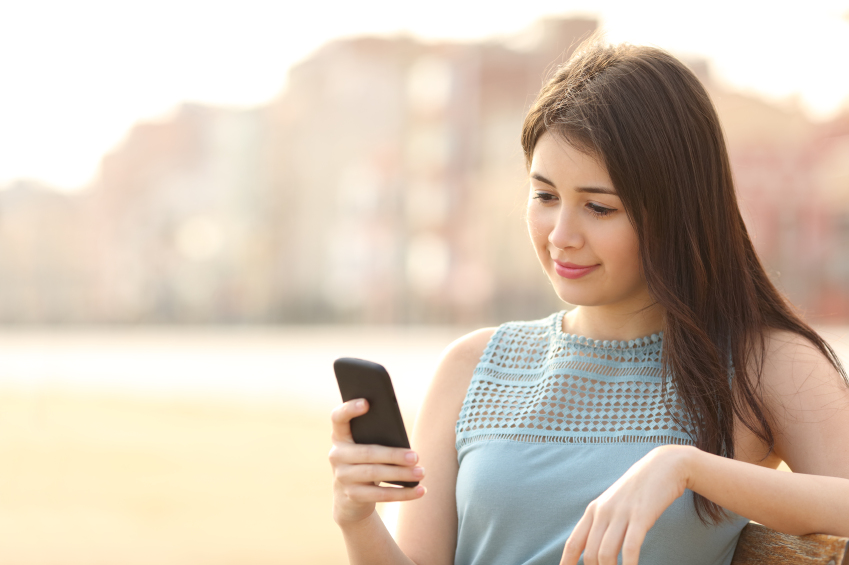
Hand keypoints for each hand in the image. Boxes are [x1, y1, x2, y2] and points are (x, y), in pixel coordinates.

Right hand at [329, 398, 426, 525]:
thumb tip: (404, 440)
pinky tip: (420, 490)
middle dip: (394, 455)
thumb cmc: (365, 463)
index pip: (338, 418)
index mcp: (340, 437)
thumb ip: (377, 439)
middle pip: (367, 452)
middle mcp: (337, 455)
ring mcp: (342, 477)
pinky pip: (381, 495)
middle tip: (416, 456)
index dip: (349, 409)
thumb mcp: (366, 449)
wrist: (350, 500)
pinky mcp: (353, 496)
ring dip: (402, 474)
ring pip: (375, 473)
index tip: (367, 402)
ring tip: (421, 472)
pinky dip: (403, 493)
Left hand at [560, 445, 694, 564]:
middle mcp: (603, 512)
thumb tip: (595, 549)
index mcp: (593, 511)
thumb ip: (604, 524)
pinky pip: (630, 547)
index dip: (567, 563)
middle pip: (590, 554)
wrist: (663, 466)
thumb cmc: (638, 490)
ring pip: (606, 553)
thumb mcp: (615, 504)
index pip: (574, 543)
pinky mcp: (641, 516)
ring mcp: (621, 513)